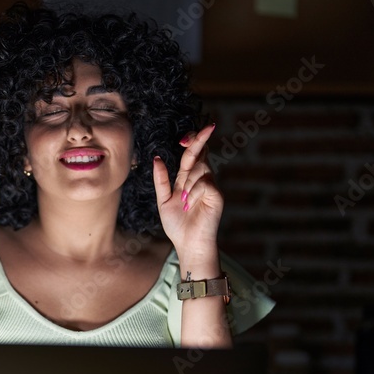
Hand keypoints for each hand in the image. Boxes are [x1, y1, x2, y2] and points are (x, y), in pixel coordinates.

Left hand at [153, 124, 222, 261]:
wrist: (188, 245)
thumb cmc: (177, 225)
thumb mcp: (163, 200)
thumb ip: (161, 180)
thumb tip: (157, 158)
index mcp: (188, 179)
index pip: (192, 154)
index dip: (191, 141)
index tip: (183, 137)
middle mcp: (201, 179)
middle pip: (200, 153)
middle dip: (200, 139)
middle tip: (206, 128)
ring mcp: (210, 187)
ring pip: (199, 169)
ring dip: (187, 181)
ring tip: (183, 202)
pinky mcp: (217, 196)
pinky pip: (204, 183)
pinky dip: (193, 192)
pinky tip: (187, 204)